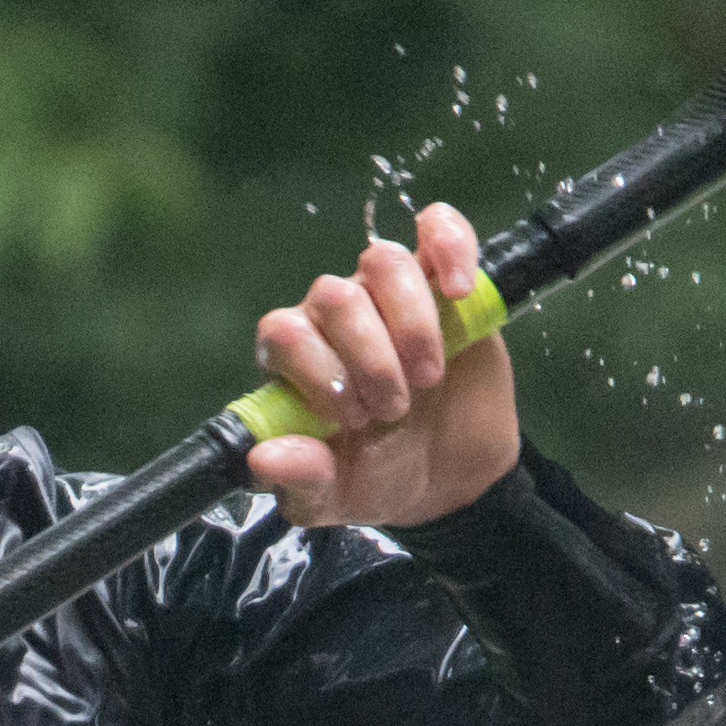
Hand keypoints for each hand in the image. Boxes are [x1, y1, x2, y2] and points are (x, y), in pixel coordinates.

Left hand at [244, 201, 519, 530]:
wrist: (450, 474)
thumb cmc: (379, 475)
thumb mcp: (334, 497)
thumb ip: (300, 480)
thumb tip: (265, 458)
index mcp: (295, 359)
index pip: (283, 331)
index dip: (317, 368)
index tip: (353, 417)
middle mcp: (332, 316)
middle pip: (334, 296)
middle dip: (371, 358)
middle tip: (395, 409)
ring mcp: (385, 292)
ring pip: (382, 261)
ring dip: (411, 321)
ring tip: (429, 375)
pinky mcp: (439, 280)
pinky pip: (436, 227)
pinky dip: (450, 247)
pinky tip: (459, 291)